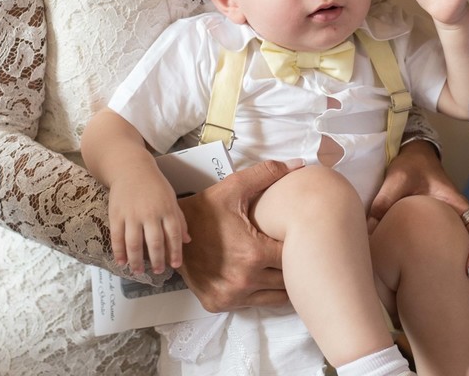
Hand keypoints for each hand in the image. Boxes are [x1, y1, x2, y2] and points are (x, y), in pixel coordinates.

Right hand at [108, 169, 188, 274]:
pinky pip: (117, 237)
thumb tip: (187, 240)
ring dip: (137, 261)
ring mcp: (132, 214)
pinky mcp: (116, 214)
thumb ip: (179, 219)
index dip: (175, 252)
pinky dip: (119, 252)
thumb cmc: (154, 184)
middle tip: (158, 271)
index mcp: (167, 209)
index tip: (175, 265)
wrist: (131, 168)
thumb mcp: (171, 198)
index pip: (173, 235)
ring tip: (138, 271)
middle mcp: (150, 213)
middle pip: (155, 242)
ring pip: (134, 244)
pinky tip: (122, 262)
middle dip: (157, 260)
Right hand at [176, 158, 299, 311]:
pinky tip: (259, 274)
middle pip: (286, 279)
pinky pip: (254, 304)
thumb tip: (297, 164)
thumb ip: (267, 175)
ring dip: (279, 281)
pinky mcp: (220, 303)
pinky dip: (260, 292)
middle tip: (290, 250)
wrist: (171, 233)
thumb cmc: (205, 211)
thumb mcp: (234, 188)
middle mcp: (244, 280)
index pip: (292, 257)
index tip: (294, 236)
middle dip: (291, 264)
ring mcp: (231, 296)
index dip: (296, 245)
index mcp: (253, 254)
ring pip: (275, 296)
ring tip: (276, 263)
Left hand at [370, 140, 468, 275]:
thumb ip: (384, 202)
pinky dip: (440, 258)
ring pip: (461, 247)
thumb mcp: (396, 180)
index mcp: (456, 205)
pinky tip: (421, 270)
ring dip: (454, 263)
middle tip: (453, 282)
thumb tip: (369, 230)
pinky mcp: (438, 227)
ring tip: (437, 281)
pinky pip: (446, 245)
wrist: (412, 156)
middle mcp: (457, 217)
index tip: (467, 267)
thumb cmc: (410, 166)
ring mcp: (449, 223)